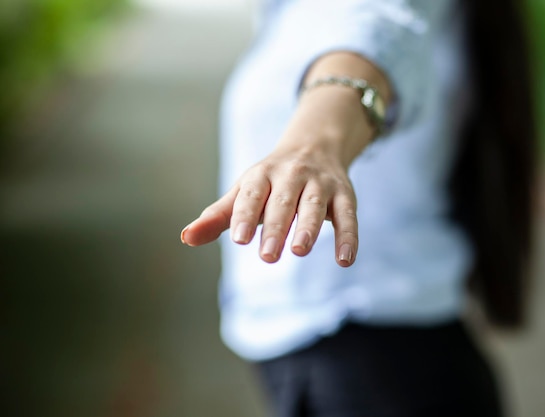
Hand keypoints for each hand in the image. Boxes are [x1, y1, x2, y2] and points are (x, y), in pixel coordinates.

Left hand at [180, 51, 391, 266]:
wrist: (315, 144)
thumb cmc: (271, 179)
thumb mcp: (244, 191)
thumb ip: (218, 217)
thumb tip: (186, 238)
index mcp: (262, 174)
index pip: (252, 194)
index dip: (245, 215)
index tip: (239, 239)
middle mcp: (292, 175)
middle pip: (283, 201)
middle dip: (276, 227)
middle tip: (267, 256)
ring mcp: (320, 183)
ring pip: (314, 204)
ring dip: (308, 227)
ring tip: (299, 250)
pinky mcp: (344, 194)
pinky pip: (348, 215)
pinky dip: (349, 237)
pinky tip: (345, 260)